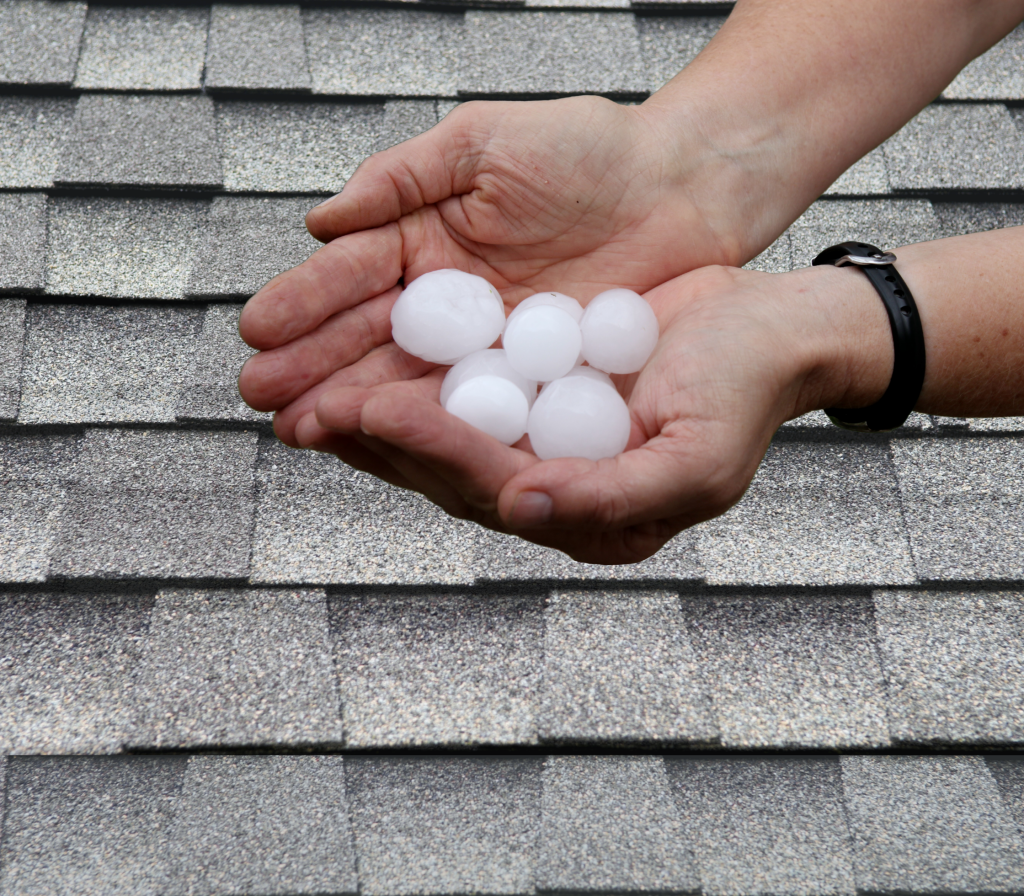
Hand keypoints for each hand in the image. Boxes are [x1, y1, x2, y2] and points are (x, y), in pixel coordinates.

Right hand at [237, 95, 767, 451]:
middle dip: (313, 368)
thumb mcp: (485, 143)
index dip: (303, 304)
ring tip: (305, 428)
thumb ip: (403, 178)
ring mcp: (484, 344)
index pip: (350, 277)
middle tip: (264, 397)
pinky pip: (471, 405)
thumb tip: (324, 221)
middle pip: (367, 339)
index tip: (257, 332)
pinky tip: (386, 439)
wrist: (680, 188)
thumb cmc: (592, 150)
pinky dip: (429, 424)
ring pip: (408, 379)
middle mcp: (447, 298)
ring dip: (355, 405)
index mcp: (424, 237)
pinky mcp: (527, 378)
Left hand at [307, 264, 892, 563]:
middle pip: (447, 474)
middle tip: (310, 408)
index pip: (494, 493)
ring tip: (307, 392)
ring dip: (370, 417)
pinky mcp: (526, 395)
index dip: (433, 453)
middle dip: (377, 442)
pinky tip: (360, 358)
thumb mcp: (698, 458)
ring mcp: (534, 441)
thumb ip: (615, 498)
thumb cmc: (743, 390)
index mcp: (589, 518)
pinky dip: (405, 374)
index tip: (376, 408)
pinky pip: (455, 391)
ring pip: (437, 439)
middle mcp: (551, 487)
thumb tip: (525, 509)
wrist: (765, 327)